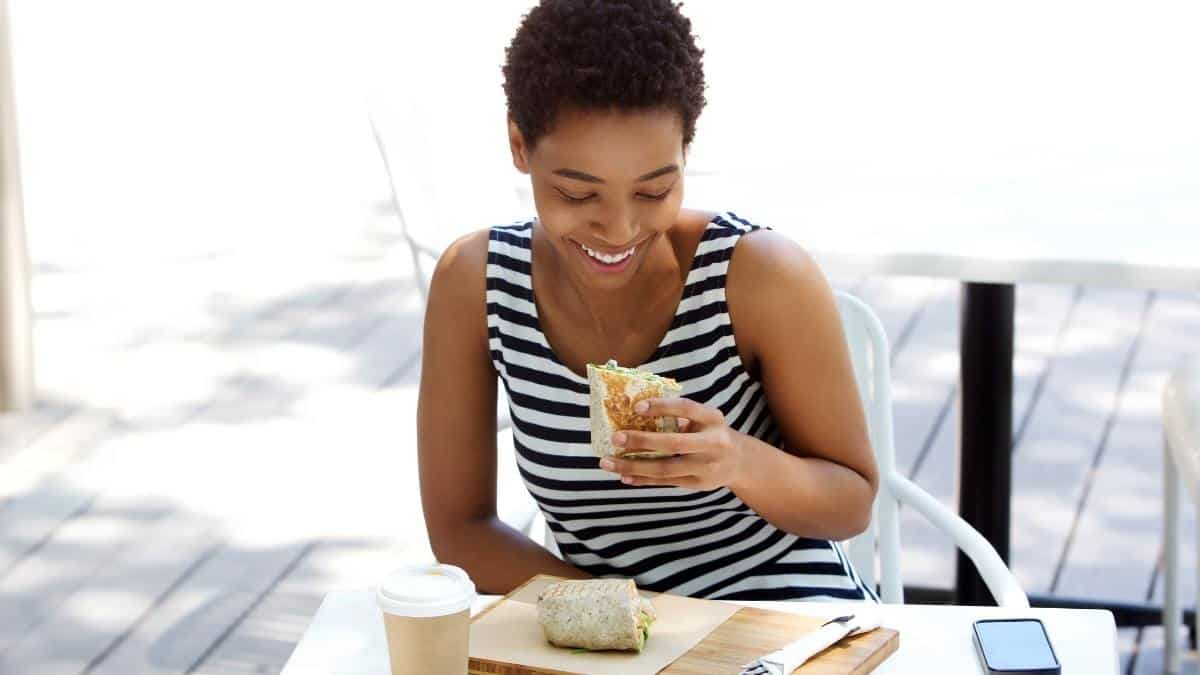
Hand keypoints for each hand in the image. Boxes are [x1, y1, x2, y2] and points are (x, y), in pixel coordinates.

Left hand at [598, 397, 748, 490]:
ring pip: (665, 469)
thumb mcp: (704, 419)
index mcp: (713, 418)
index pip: (686, 409)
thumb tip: (636, 412)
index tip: (637, 407)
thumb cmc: (711, 433)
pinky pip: (666, 482)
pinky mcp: (698, 484)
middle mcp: (713, 443)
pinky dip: (643, 479)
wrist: (739, 462)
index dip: (662, 407)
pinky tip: (624, 476)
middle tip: (615, 437)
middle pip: (674, 443)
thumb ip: (679, 416)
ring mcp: (706, 467)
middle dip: (642, 441)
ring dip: (634, 466)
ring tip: (609, 462)